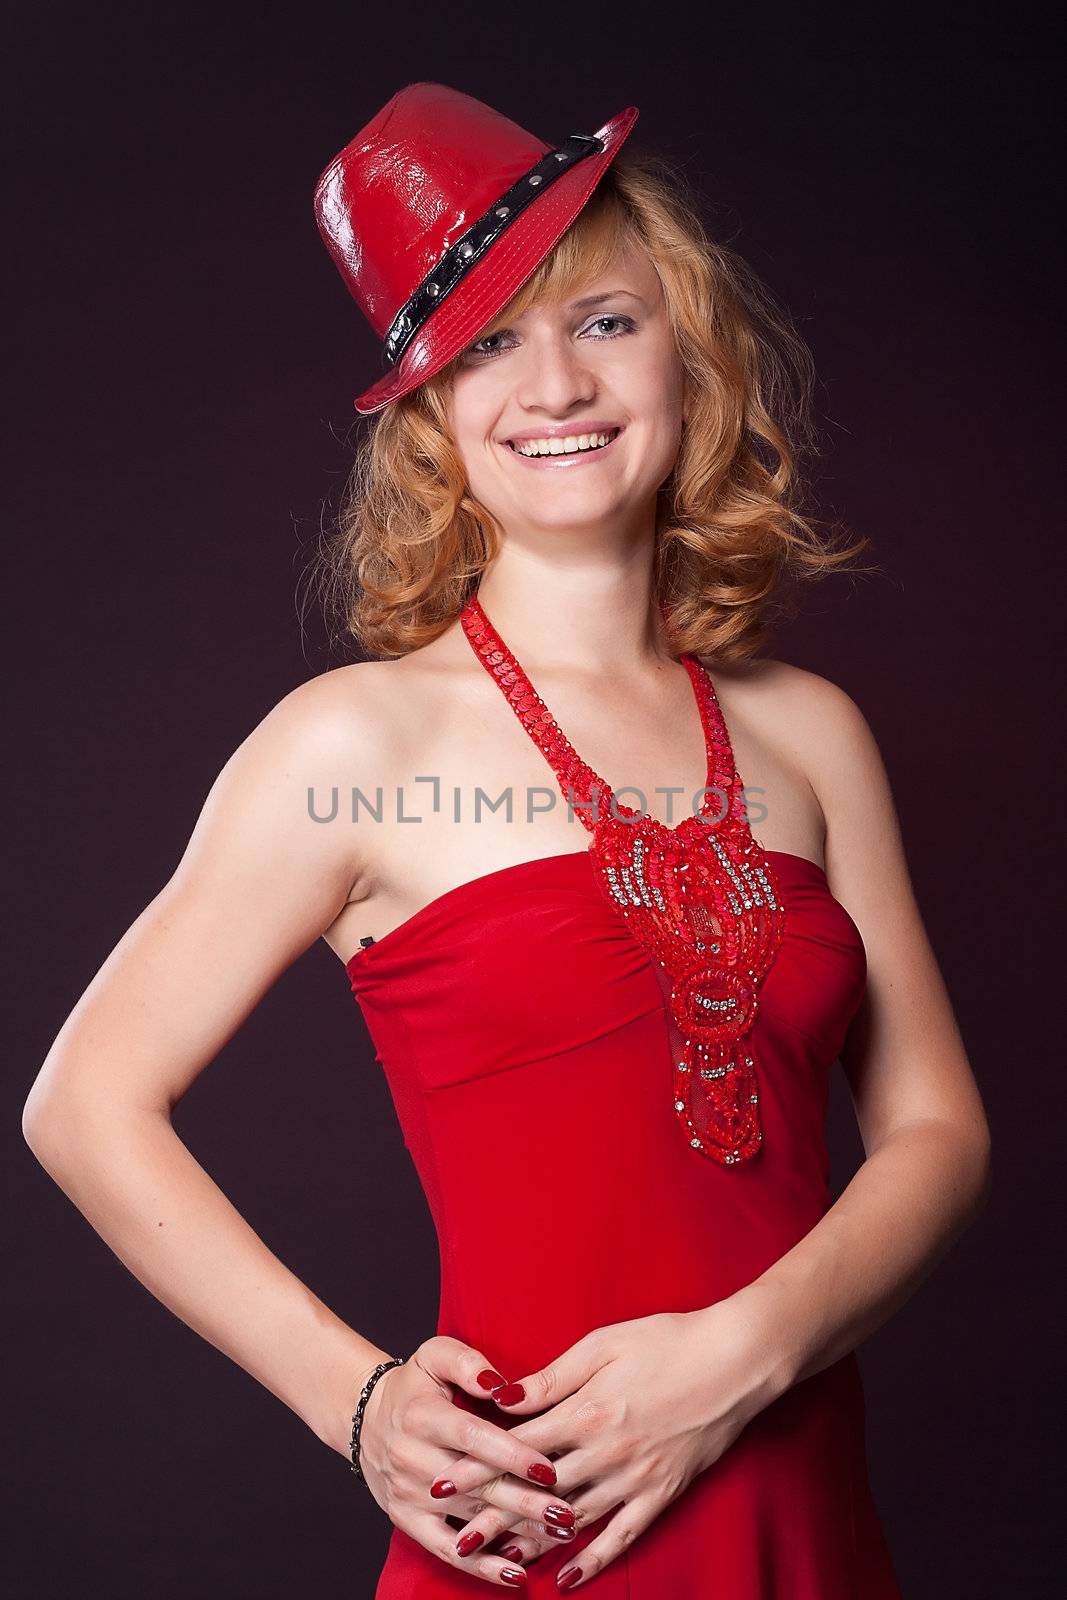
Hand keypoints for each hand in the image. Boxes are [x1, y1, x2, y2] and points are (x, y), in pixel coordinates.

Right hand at [357, 1335, 582, 1586]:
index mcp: (424, 1416)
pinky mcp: (407, 1520)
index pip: (473, 1439)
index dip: (512, 1455)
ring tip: (561, 1536)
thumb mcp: (435, 1355)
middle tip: (568, 1514)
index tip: (550, 1469)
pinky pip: (445, 1550)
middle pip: (478, 1486)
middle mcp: (414, 1458)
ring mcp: (409, 1494)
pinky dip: (481, 1565)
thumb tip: (499, 1385)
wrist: (366, 1419)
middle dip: (527, 1503)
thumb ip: (468, 1362)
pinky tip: (516, 1574)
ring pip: (470, 1520)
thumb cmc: (415, 1385)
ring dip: (518, 1532)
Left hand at [436, 1290, 790, 1586]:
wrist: (736, 1359)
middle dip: (494, 1515)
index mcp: (588, 1411)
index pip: (518, 1447)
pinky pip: (623, 1535)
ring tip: (496, 1560)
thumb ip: (552, 1377)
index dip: (477, 1466)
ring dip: (533, 1542)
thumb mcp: (603, 1344)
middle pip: (537, 1492)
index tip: (442, 1482)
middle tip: (457, 1537)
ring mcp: (636, 1478)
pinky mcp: (663, 1492)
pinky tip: (568, 1578)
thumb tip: (504, 1398)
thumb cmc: (667, 1340)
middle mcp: (607, 1453)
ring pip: (573, 1520)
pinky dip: (594, 1560)